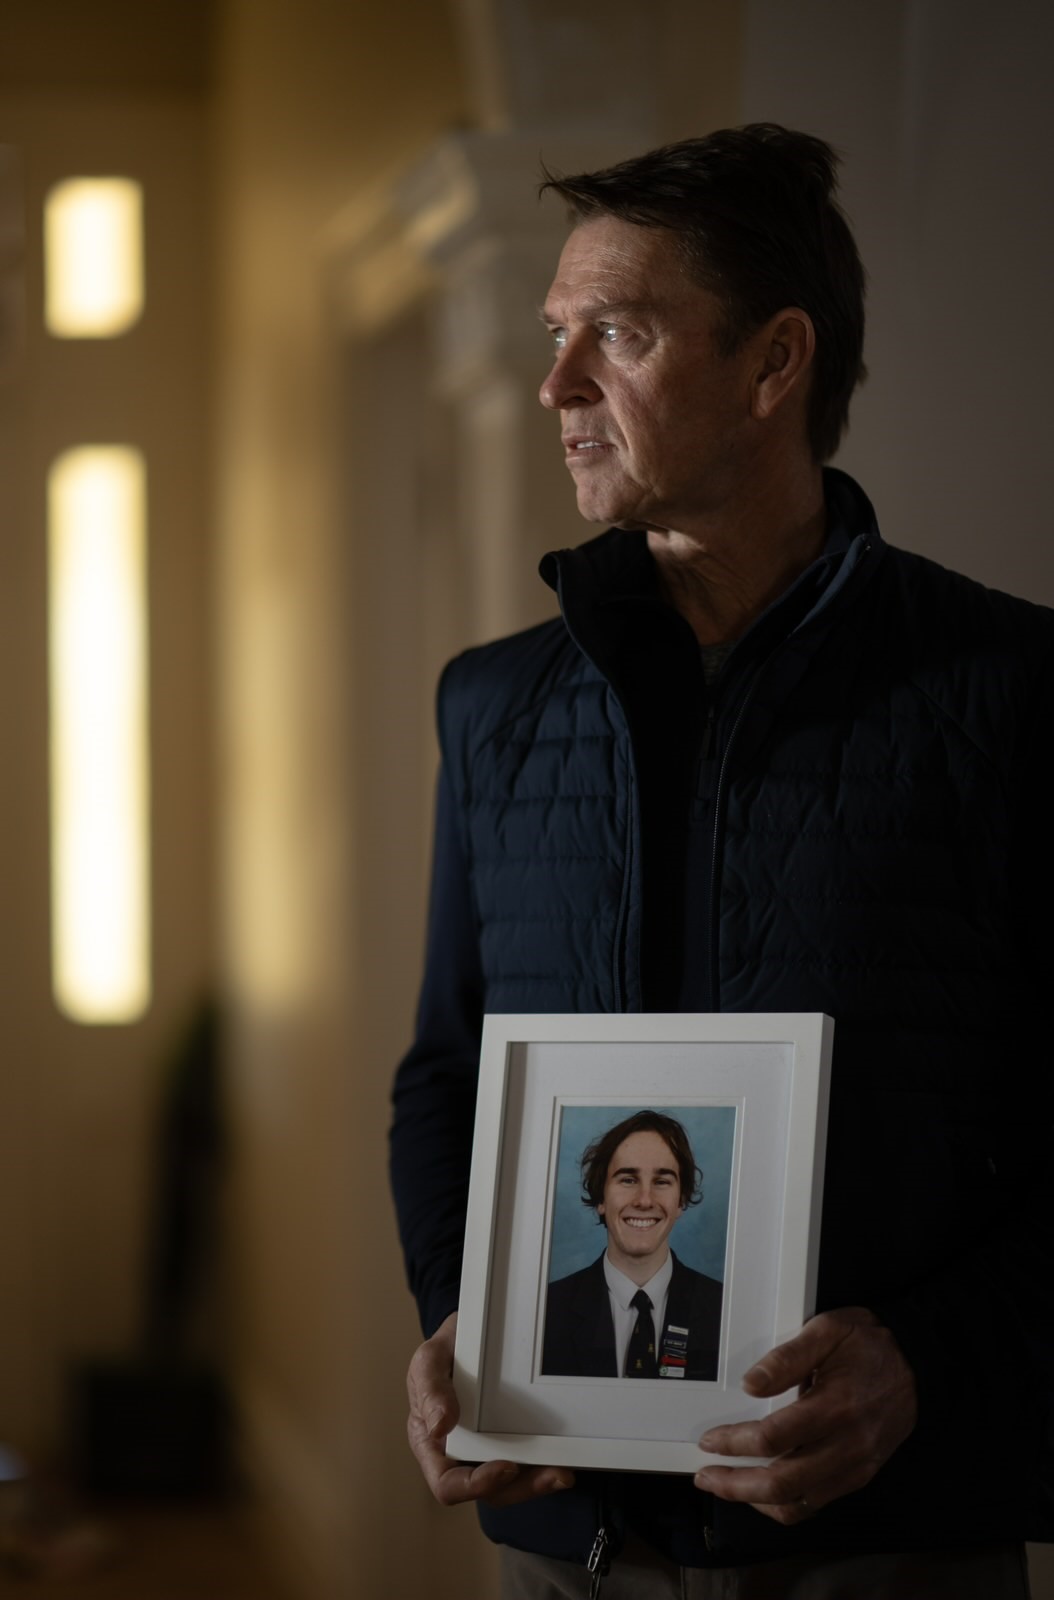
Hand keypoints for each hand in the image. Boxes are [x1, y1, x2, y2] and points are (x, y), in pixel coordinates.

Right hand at [406, 1312, 574, 1507]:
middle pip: (489, 1490)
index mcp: (432, 1446)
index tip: (506, 1467)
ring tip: (563, 1473)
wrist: (473, 1329)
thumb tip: (439, 1428)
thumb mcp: (429, 1361)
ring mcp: (489, 1449)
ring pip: (512, 1483)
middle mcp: (461, 1455)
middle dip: (522, 1488)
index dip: (475, 1486)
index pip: (448, 1484)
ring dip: (538, 1483)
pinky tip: (564, 1457)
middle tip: (552, 1474)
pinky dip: (545, 1462)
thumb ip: (430, 1390)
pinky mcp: (513, 1438)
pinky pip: (528, 1460)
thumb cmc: (446, 1351)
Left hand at [694, 1307, 916, 1525]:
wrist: (918, 1364)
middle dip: (736, 1485)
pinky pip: (817, 1503)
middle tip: (705, 1477)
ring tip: (728, 1486)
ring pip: (799, 1502)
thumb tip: (751, 1384)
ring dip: (756, 1500)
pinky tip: (764, 1491)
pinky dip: (785, 1504)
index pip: (774, 1438)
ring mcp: (856, 1466)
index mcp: (836, 1406)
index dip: (735, 1443)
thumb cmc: (869, 1343)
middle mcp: (847, 1445)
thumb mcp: (828, 1330)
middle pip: (783, 1482)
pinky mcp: (861, 1476)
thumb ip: (788, 1357)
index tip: (709, 1440)